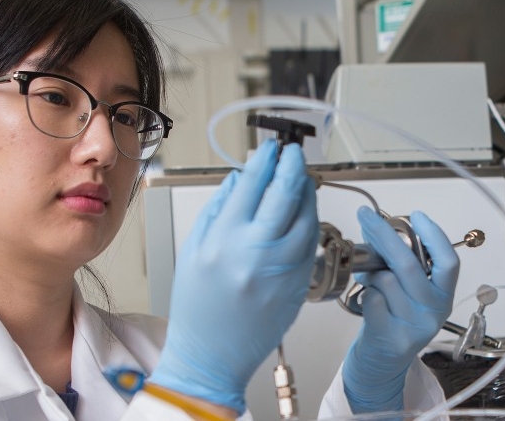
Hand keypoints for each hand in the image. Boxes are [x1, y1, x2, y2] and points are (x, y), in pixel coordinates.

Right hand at [149, 140, 318, 412]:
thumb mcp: (193, 251)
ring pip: (306, 217)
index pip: (252, 184)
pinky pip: (311, 243)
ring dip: (307, 192)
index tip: (271, 149)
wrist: (211, 354)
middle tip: (294, 154)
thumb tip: (239, 178)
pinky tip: (305, 211)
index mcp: (223, 239)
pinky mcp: (298, 283)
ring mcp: (282, 268)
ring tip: (302, 179)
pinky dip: (310, 221)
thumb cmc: (198, 307)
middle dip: (293, 167)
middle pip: (286, 194)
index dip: (266, 160)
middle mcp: (255, 251)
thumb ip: (218, 210)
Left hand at [343, 207, 459, 412]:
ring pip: (386, 280)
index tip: (417, 215)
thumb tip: (379, 228)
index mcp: (444, 296)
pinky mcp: (392, 337)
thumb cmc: (395, 318)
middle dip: (384, 235)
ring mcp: (414, 326)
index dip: (434, 236)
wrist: (383, 363)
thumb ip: (406, 266)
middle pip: (409, 264)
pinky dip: (365, 294)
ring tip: (370, 281)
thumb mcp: (412, 294)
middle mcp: (434, 311)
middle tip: (366, 216)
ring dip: (371, 274)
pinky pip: (372, 299)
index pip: (449, 262)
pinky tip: (368, 301)